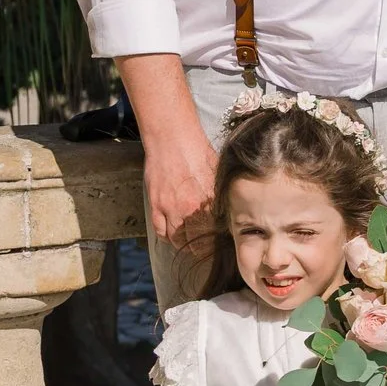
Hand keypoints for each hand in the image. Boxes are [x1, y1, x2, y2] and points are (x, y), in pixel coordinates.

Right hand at [140, 111, 218, 244]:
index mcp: (209, 201)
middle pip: (197, 240)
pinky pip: (160, 231)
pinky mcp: (156, 205)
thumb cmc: (197, 149)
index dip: (217, 240)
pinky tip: (172, 235)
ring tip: (189, 243)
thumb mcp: (217, 170)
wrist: (172, 137)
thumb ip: (221, 192)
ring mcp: (170, 208)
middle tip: (205, 248)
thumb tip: (230, 205)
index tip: (220, 243)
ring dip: (184, 243)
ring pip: (177, 239)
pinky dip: (166, 236)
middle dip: (202, 246)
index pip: (215, 232)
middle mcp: (190, 209)